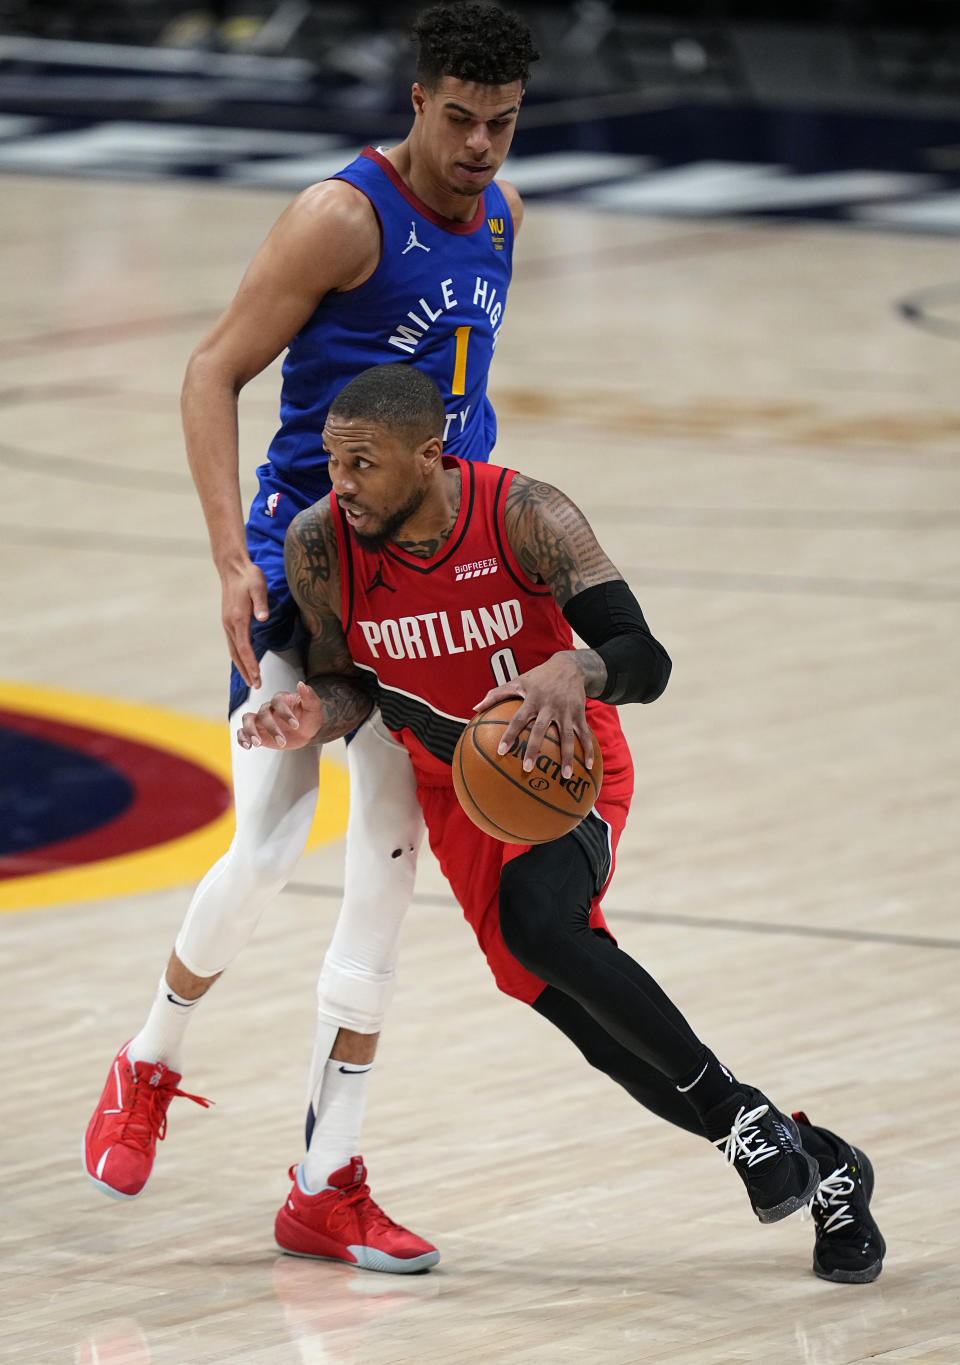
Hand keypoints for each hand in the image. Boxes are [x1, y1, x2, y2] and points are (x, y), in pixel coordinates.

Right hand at [221, 562, 269, 688]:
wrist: (233, 568)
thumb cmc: (249, 577)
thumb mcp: (258, 587)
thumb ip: (261, 603)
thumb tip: (263, 618)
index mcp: (238, 619)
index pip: (244, 648)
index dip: (251, 664)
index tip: (258, 677)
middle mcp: (230, 624)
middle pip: (237, 654)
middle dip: (247, 671)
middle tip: (257, 686)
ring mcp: (227, 623)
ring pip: (233, 650)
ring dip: (241, 666)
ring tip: (251, 680)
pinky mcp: (229, 621)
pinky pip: (233, 643)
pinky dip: (238, 656)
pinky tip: (244, 661)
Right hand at [237, 680, 323, 750]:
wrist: (305, 732)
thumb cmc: (309, 717)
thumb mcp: (314, 708)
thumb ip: (309, 696)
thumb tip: (301, 684)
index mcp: (281, 700)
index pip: (277, 702)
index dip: (285, 713)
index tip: (296, 725)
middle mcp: (268, 708)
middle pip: (263, 713)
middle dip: (272, 728)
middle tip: (283, 742)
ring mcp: (260, 720)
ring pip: (248, 720)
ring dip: (251, 731)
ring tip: (257, 744)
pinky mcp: (256, 731)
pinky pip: (242, 731)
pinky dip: (242, 738)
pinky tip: (247, 746)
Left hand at [473, 652, 594, 778]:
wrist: (569, 666)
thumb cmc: (538, 677)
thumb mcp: (517, 681)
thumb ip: (496, 694)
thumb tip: (475, 708)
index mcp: (532, 699)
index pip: (518, 719)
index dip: (509, 734)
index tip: (501, 751)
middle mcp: (549, 706)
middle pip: (541, 730)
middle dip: (534, 749)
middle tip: (527, 768)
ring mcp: (566, 711)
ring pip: (566, 737)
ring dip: (567, 757)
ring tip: (565, 777)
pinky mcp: (579, 714)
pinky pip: (584, 734)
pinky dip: (588, 750)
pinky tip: (588, 767)